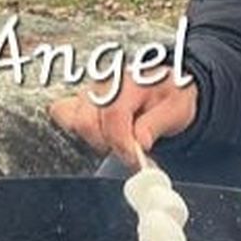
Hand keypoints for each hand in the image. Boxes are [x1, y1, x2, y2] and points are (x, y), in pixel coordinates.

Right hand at [49, 75, 197, 167]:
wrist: (166, 85)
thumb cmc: (170, 96)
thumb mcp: (176, 110)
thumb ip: (155, 125)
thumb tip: (139, 143)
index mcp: (129, 81)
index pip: (113, 114)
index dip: (122, 142)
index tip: (135, 159)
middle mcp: (104, 83)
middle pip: (86, 121)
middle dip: (108, 144)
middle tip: (130, 152)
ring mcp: (89, 90)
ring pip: (73, 121)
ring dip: (96, 139)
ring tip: (120, 141)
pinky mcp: (80, 100)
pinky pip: (63, 114)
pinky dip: (80, 131)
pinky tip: (104, 135)